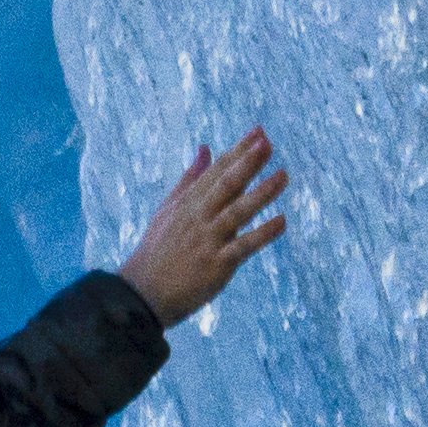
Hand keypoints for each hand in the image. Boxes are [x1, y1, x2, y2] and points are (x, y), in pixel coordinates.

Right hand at [113, 132, 287, 327]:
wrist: (143, 294)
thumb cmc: (156, 250)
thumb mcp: (168, 209)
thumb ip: (189, 179)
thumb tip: (205, 148)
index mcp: (188, 203)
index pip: (216, 171)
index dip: (238, 151)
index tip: (258, 132)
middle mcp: (198, 218)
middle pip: (226, 185)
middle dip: (248, 163)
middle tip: (268, 143)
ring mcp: (208, 240)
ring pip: (238, 212)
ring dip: (262, 193)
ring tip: (284, 175)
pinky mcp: (217, 265)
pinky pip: (243, 246)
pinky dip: (263, 234)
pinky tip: (282, 221)